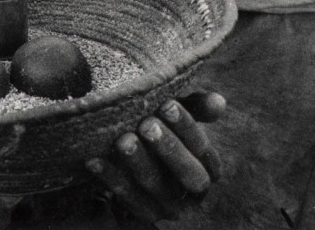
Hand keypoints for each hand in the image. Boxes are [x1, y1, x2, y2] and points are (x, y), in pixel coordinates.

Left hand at [86, 91, 225, 222]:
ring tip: (123, 140)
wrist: (130, 162)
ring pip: (157, 186)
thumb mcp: (174, 117)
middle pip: (189, 174)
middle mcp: (194, 191)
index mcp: (208, 166)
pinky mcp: (143, 214)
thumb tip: (219, 101)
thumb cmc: (157, 129)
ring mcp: (169, 206)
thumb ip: (195, 107)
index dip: (187, 126)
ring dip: (139, 162)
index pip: (203, 148)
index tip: (166, 104)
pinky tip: (95, 159)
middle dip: (169, 148)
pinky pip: (127, 198)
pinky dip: (111, 178)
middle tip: (147, 125)